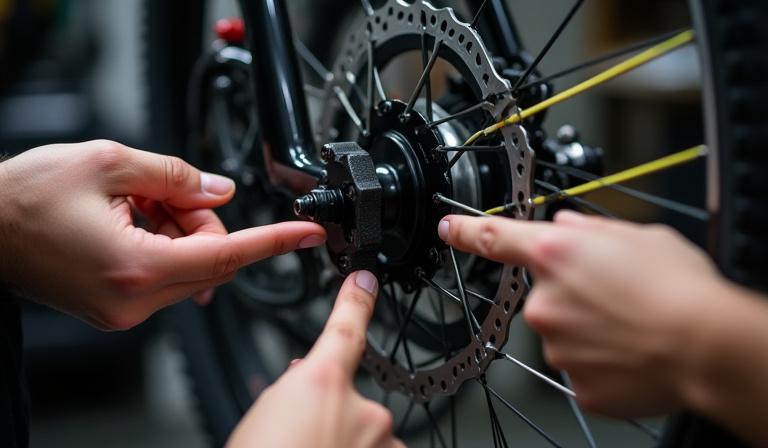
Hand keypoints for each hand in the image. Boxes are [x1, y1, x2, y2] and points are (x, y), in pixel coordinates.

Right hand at [0, 140, 325, 329]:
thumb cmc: (25, 198)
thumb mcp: (107, 162)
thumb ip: (176, 175)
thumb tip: (220, 190)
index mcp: (137, 267)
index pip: (228, 254)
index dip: (275, 242)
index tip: (308, 235)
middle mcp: (135, 299)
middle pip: (211, 257)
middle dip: (202, 218)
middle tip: (163, 190)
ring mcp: (126, 310)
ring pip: (192, 265)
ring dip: (180, 229)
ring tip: (131, 204)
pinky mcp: (118, 309)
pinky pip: (167, 275)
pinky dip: (164, 244)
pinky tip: (129, 222)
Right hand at [228, 271, 403, 447]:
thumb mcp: (264, 412)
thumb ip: (294, 386)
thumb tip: (305, 377)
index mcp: (323, 383)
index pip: (345, 327)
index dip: (356, 300)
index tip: (364, 280)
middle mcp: (362, 408)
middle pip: (347, 393)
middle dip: (327, 407)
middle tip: (298, 433)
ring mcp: (381, 440)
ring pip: (362, 426)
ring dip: (342, 436)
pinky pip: (376, 447)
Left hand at [437, 210, 726, 416]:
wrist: (706, 347)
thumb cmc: (679, 288)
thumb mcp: (639, 236)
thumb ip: (592, 230)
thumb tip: (568, 226)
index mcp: (557, 253)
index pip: (495, 238)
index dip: (466, 231)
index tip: (448, 228)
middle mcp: (546, 300)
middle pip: (545, 294)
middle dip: (572, 294)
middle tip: (615, 297)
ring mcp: (556, 345)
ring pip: (563, 332)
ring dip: (588, 329)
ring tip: (631, 326)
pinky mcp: (574, 382)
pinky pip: (580, 366)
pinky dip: (601, 361)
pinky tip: (629, 353)